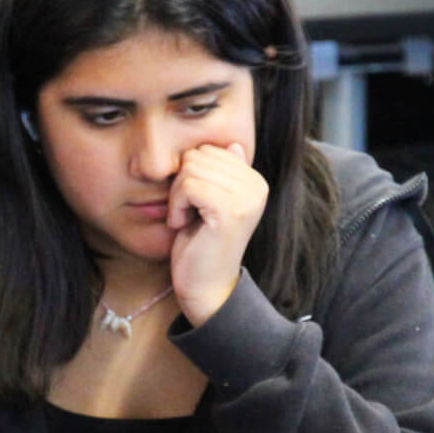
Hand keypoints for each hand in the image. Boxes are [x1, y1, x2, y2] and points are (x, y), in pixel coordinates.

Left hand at [168, 143, 267, 326]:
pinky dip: (176, 206)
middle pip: (198, 155)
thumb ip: (223, 174)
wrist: (207, 287)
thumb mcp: (211, 202)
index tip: (195, 205)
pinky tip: (183, 225)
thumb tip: (232, 145)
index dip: (190, 175)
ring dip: (177, 196)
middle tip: (188, 213)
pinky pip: (188, 186)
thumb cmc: (202, 244)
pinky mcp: (229, 210)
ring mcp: (246, 198)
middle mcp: (257, 186)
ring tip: (187, 220)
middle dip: (182, 183)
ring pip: (190, 169)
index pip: (209, 150)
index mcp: (255, 181)